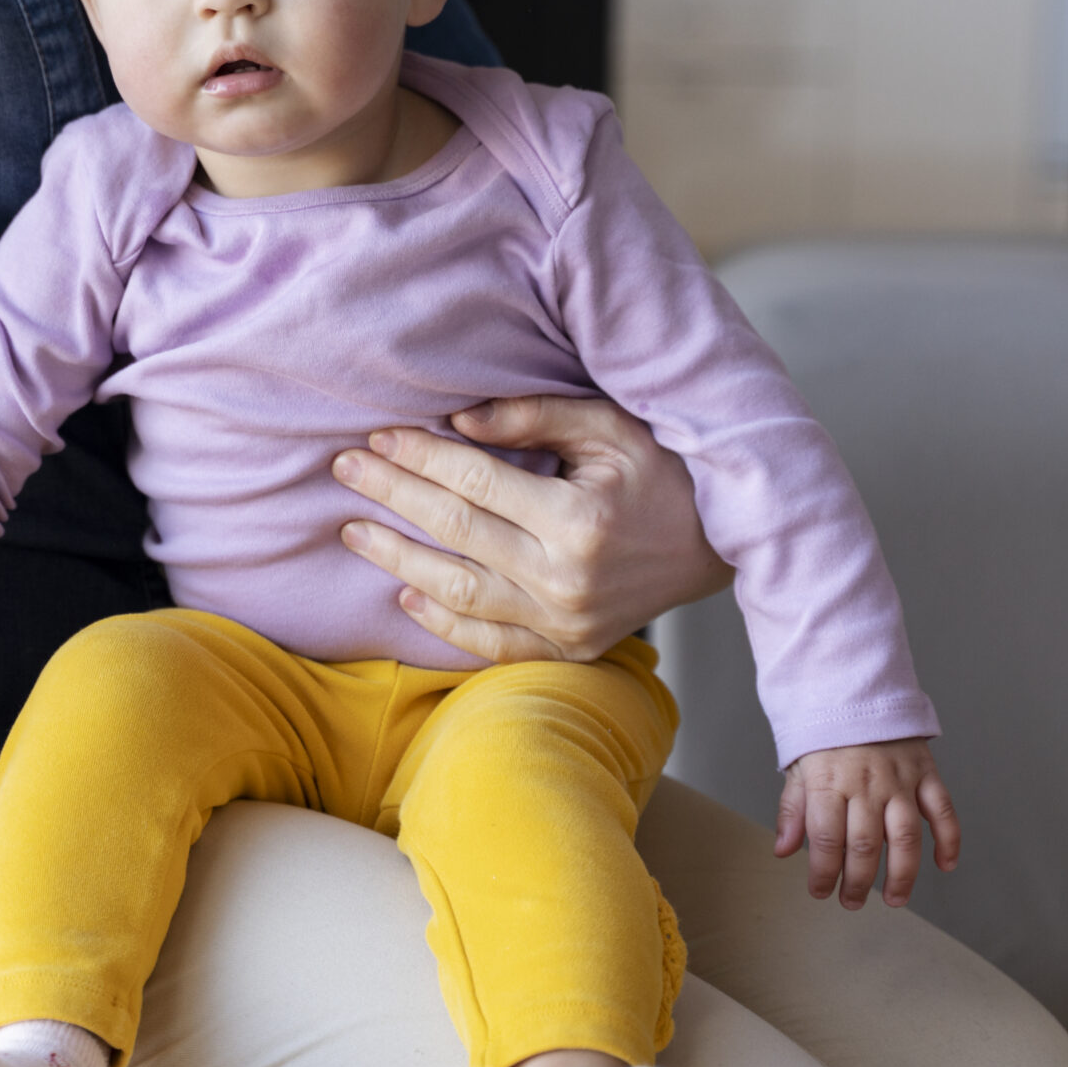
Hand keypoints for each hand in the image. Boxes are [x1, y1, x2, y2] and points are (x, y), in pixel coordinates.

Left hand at [330, 395, 733, 661]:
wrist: (723, 546)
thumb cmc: (665, 472)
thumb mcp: (609, 427)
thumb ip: (533, 417)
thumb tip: (456, 422)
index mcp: (579, 517)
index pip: (475, 481)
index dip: (419, 457)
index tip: (377, 436)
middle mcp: (567, 578)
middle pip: (456, 532)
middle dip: (392, 496)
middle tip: (344, 469)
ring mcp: (566, 623)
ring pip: (460, 593)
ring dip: (398, 559)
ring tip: (353, 532)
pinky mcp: (569, 650)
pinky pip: (491, 645)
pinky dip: (443, 623)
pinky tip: (404, 594)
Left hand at [773, 739, 959, 909]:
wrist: (855, 690)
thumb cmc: (825, 735)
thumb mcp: (798, 769)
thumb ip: (792, 810)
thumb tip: (784, 850)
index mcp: (829, 782)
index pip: (825, 839)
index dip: (823, 873)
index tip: (820, 892)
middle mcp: (866, 783)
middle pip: (864, 845)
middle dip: (857, 882)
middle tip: (851, 902)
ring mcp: (899, 779)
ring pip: (905, 836)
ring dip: (901, 874)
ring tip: (894, 899)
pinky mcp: (925, 773)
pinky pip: (943, 810)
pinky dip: (948, 840)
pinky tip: (944, 865)